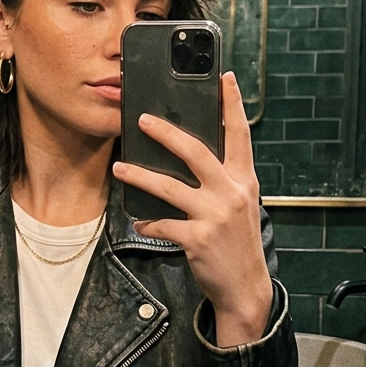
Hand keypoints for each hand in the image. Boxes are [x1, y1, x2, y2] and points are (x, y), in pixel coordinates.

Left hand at [112, 72, 272, 347]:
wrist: (245, 288)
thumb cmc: (237, 244)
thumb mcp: (240, 206)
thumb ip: (223, 181)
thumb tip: (192, 157)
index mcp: (244, 180)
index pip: (239, 135)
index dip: (232, 104)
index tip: (225, 78)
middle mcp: (232, 193)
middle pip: (196, 151)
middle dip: (166, 132)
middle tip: (143, 119)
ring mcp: (215, 216)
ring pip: (169, 187)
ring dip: (140, 175)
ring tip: (120, 169)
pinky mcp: (197, 238)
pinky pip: (162, 224)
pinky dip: (148, 222)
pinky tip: (140, 222)